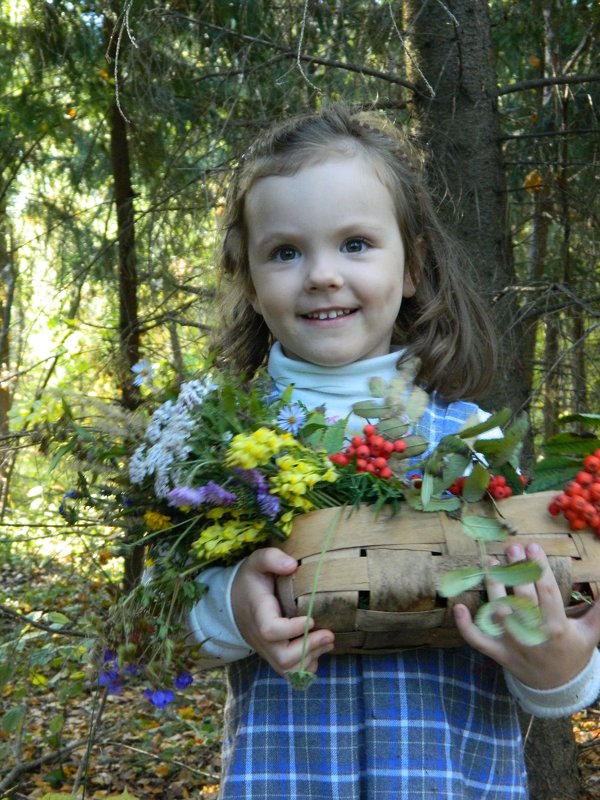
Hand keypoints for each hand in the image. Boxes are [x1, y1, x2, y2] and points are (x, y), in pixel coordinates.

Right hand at [231, 547, 334, 677]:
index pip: (271, 631)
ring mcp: (268, 651)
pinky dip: (307, 666)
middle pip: (283, 658)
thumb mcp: (257, 561)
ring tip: (328, 640)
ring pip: (289, 670)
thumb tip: (292, 565)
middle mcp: (262, 638)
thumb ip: (272, 558)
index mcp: (259, 614)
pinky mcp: (275, 656)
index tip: (311, 617)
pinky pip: (291, 673)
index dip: (292, 629)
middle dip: (309, 648)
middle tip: (329, 634)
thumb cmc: (251, 580)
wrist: (234, 601)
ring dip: (312, 658)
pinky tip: (318, 648)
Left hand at [454, 542, 599, 688]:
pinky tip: (458, 606)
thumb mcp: (590, 632)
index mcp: (557, 628)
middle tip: (513, 548)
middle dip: (517, 571)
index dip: (540, 569)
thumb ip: (599, 609)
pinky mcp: (498, 653)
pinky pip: (478, 640)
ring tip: (491, 562)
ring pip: (499, 613)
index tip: (533, 548)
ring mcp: (513, 645)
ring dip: (493, 587)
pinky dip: (466, 626)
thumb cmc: (573, 652)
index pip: (548, 593)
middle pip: (522, 598)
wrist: (558, 688)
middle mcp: (533, 636)